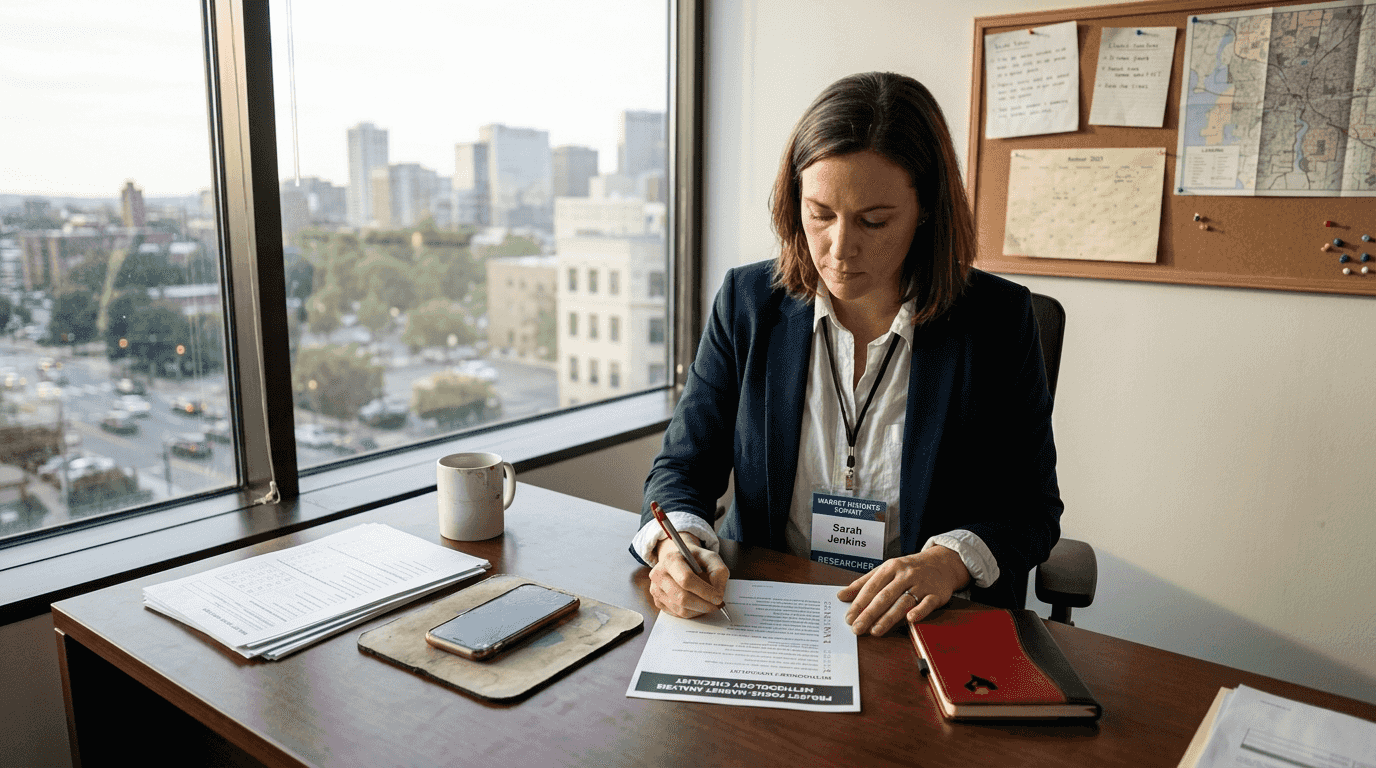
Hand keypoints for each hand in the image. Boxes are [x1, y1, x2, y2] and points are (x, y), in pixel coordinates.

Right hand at [648, 533, 729, 617]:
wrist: (679, 561)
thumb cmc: (694, 560)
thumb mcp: (710, 558)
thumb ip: (718, 571)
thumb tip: (718, 591)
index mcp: (671, 560)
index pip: (686, 579)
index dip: (704, 591)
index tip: (718, 597)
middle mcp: (659, 574)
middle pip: (682, 598)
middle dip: (703, 604)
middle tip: (716, 605)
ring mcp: (656, 589)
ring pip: (680, 609)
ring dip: (698, 610)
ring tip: (708, 604)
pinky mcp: (658, 601)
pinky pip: (677, 614)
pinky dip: (691, 612)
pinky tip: (698, 605)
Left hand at [836, 546, 969, 635]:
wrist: (942, 563)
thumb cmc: (909, 569)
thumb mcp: (885, 570)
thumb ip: (863, 583)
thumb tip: (841, 595)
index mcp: (890, 567)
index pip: (871, 587)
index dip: (859, 603)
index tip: (849, 617)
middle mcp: (905, 575)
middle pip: (885, 596)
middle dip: (869, 613)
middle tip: (857, 628)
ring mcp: (921, 584)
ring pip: (903, 602)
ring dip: (889, 617)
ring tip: (875, 630)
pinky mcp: (936, 594)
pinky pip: (927, 604)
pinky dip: (919, 611)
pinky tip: (910, 619)